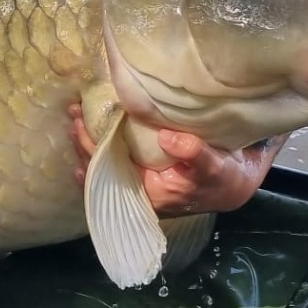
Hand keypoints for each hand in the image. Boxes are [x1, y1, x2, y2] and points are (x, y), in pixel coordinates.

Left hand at [68, 102, 281, 215]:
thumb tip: (165, 139)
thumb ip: (192, 152)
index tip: (80, 123)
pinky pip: (116, 164)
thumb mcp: (213, 164)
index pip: (110, 171)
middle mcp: (140, 194)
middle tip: (74, 113)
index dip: (92, 147)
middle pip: (102, 169)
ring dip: (90, 144)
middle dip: (85, 143)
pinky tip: (91, 134)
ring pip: (106, 167)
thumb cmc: (223, 176)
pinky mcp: (145, 176)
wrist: (234, 186)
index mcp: (151, 194)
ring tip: (76, 118)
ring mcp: (141, 186)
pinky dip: (102, 148)